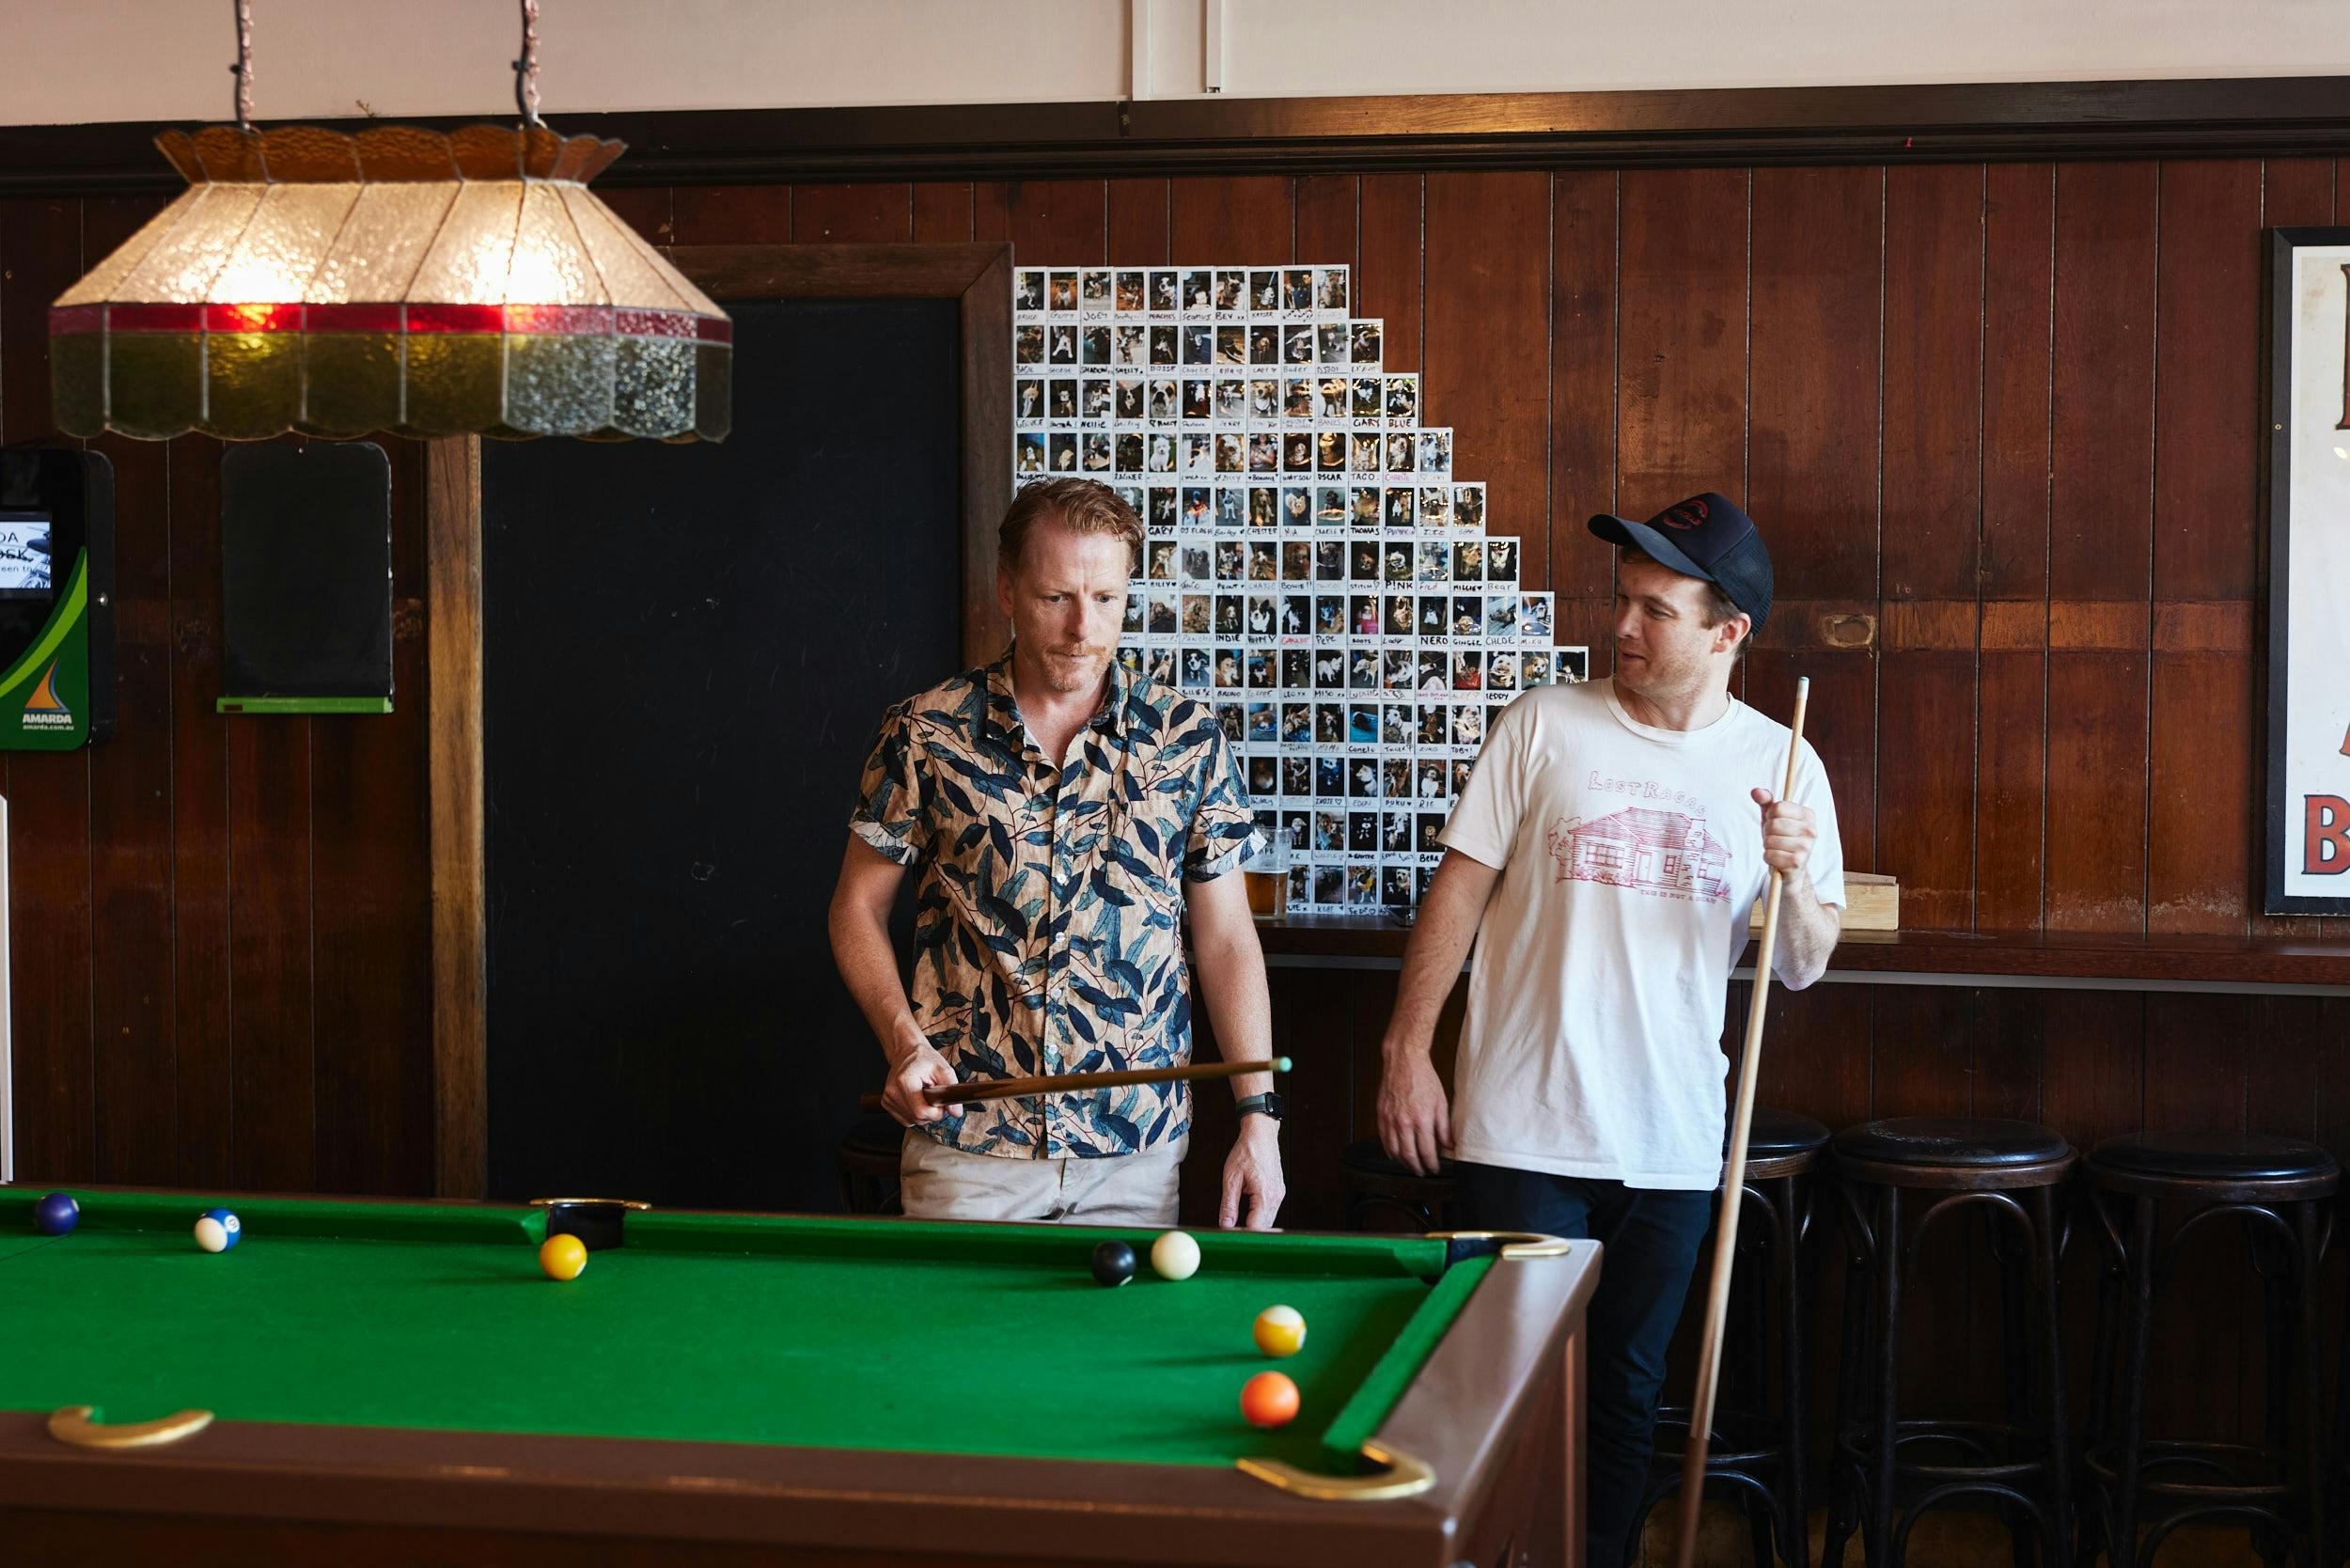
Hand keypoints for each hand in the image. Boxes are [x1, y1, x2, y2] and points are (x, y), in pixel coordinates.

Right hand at [880, 1037, 957, 1126]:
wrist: (906, 1052)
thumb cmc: (923, 1059)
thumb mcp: (943, 1069)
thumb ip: (951, 1089)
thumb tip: (956, 1112)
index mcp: (905, 1081)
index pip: (921, 1112)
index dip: (936, 1112)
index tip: (940, 1103)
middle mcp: (892, 1091)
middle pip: (917, 1118)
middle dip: (931, 1113)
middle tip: (934, 1097)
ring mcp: (887, 1098)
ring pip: (911, 1121)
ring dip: (923, 1114)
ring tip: (924, 1096)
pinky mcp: (886, 1103)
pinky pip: (905, 1119)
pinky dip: (914, 1114)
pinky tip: (916, 1100)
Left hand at [1220, 1116, 1284, 1230]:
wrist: (1261, 1134)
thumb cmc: (1247, 1150)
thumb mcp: (1231, 1178)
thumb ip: (1228, 1204)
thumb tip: (1225, 1225)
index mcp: (1265, 1194)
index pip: (1256, 1227)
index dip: (1242, 1234)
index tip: (1229, 1236)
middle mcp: (1276, 1197)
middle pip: (1263, 1227)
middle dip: (1248, 1231)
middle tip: (1230, 1231)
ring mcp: (1279, 1195)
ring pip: (1267, 1221)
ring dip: (1253, 1223)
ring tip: (1237, 1219)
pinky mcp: (1278, 1192)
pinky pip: (1269, 1211)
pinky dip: (1258, 1214)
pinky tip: (1247, 1209)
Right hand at [1377, 1046, 1450, 1175]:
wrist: (1404, 1061)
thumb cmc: (1424, 1078)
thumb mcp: (1441, 1103)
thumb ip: (1444, 1128)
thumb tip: (1450, 1145)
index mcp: (1422, 1119)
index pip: (1427, 1152)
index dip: (1432, 1164)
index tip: (1435, 1168)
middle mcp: (1405, 1122)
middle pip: (1409, 1155)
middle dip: (1417, 1168)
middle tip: (1423, 1171)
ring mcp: (1391, 1119)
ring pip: (1395, 1150)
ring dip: (1403, 1162)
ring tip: (1410, 1165)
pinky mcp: (1381, 1114)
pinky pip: (1383, 1138)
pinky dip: (1389, 1150)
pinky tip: (1395, 1153)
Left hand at [1750, 788, 1817, 877]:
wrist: (1791, 867)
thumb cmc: (1781, 837)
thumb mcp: (1773, 817)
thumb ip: (1765, 801)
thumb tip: (1755, 791)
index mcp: (1808, 814)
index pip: (1777, 807)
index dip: (1770, 816)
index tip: (1775, 822)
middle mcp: (1811, 830)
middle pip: (1773, 824)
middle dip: (1767, 832)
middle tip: (1775, 838)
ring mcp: (1806, 847)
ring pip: (1770, 840)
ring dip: (1767, 846)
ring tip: (1777, 849)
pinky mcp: (1798, 862)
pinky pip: (1770, 855)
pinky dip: (1768, 857)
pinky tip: (1777, 859)